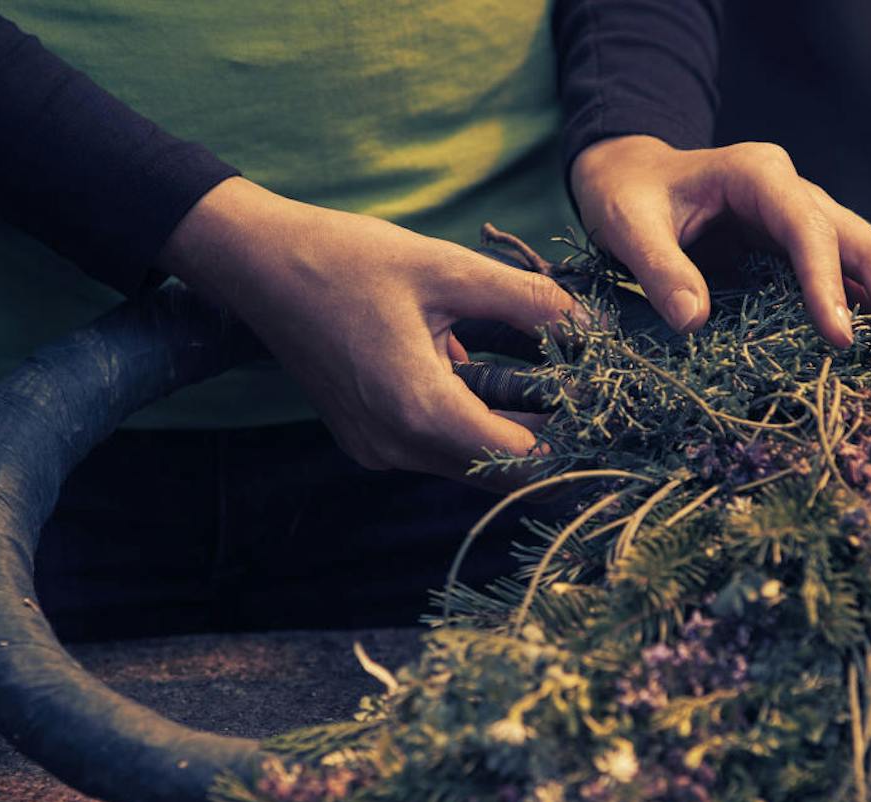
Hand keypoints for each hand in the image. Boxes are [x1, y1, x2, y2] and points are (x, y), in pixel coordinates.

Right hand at [158, 177, 582, 482]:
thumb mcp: (447, 268)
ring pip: (470, 464)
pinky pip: (439, 450)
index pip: (521, 460)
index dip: (574, 443)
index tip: (614, 415)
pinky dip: (475, 427)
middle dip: (552, 445)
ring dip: (514, 437)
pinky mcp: (368, 440)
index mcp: (418, 410)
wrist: (257, 265)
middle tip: (598, 407)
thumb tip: (591, 326)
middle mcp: (397, 447)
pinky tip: (500, 385)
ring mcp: (378, 450)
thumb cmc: (347, 259)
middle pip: (499, 474)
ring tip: (562, 393)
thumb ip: (527, 301)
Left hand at [570, 135, 870, 376]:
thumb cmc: (628, 195)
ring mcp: (808, 225)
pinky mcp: (803, 256)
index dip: (826, 282)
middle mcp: (798, 195)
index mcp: (760, 176)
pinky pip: (849, 287)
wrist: (632, 177)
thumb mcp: (627, 224)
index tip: (838, 339)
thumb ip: (657, 268)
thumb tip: (693, 321)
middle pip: (868, 246)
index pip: (809, 228)